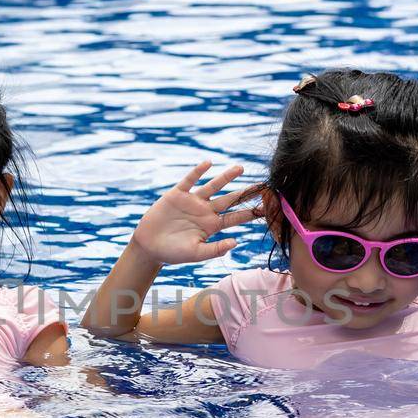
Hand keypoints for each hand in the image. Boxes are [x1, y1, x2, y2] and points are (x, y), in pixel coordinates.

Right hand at [131, 161, 261, 264]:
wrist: (149, 246)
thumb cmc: (173, 253)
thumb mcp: (196, 253)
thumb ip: (215, 249)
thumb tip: (236, 243)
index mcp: (212, 226)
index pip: (236, 217)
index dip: (251, 213)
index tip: (267, 208)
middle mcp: (205, 211)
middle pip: (230, 199)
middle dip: (246, 193)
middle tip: (263, 185)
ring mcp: (192, 201)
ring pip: (213, 186)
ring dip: (226, 177)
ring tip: (240, 168)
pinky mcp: (177, 195)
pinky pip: (189, 181)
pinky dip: (198, 172)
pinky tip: (208, 164)